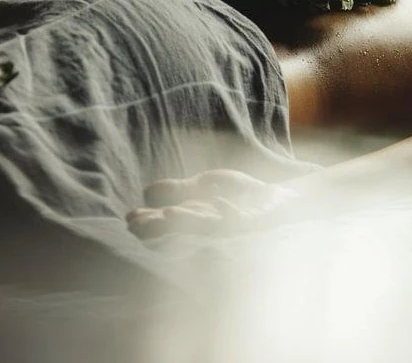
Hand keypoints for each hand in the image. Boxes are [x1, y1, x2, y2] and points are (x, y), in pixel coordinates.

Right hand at [126, 170, 299, 238]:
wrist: (282, 197)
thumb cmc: (243, 194)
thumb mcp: (207, 185)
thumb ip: (181, 189)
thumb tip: (148, 192)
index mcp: (199, 213)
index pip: (168, 218)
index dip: (150, 219)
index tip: (129, 218)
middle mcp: (211, 222)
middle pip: (181, 225)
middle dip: (160, 226)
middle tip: (138, 226)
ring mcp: (232, 223)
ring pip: (207, 225)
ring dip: (189, 220)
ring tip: (169, 215)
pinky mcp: (253, 221)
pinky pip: (241, 218)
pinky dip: (230, 209)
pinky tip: (219, 200)